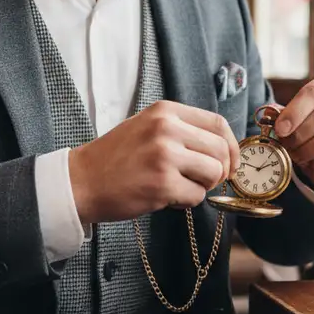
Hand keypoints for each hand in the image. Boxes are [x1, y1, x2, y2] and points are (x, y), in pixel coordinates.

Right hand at [68, 101, 239, 224]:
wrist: (82, 181)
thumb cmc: (116, 158)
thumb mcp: (147, 127)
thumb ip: (181, 130)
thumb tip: (222, 147)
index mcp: (165, 111)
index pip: (218, 123)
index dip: (232, 146)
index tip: (230, 162)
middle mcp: (167, 129)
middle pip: (220, 150)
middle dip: (220, 171)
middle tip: (205, 181)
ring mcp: (165, 156)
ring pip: (213, 173)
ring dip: (202, 186)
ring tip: (180, 187)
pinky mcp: (162, 184)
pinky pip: (196, 196)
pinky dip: (186, 202)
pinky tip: (166, 198)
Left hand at [274, 72, 313, 192]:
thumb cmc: (312, 129)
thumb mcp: (297, 118)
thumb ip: (285, 114)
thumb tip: (271, 115)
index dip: (295, 111)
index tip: (280, 129)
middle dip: (302, 132)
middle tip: (288, 145)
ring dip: (311, 148)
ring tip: (298, 155)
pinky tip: (312, 163)